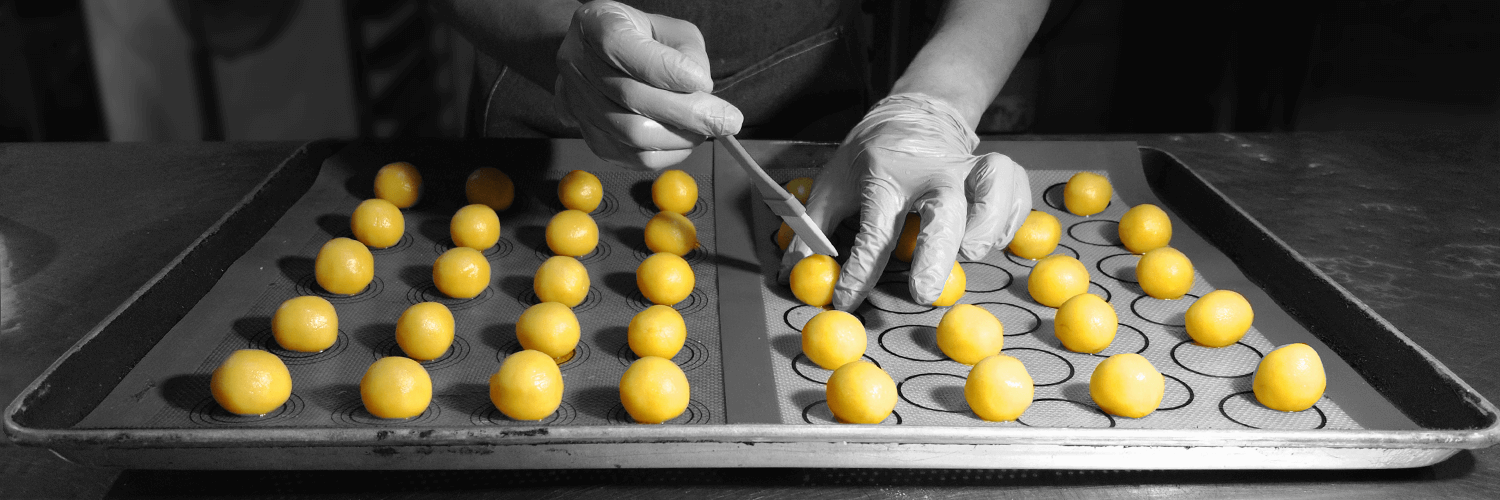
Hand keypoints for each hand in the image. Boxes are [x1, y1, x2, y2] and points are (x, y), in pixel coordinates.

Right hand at [555, 1, 742, 169]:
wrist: (599, 55)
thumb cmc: (643, 39)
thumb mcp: (671, 30)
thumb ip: (688, 55)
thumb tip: (702, 92)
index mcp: (596, 24)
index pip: (624, 48)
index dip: (666, 69)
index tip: (705, 83)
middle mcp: (577, 63)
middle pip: (630, 97)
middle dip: (687, 112)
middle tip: (727, 121)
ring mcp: (578, 102)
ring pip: (631, 132)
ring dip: (679, 136)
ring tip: (706, 129)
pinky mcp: (589, 134)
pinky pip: (630, 156)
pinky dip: (666, 154)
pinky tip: (685, 141)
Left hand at [780, 93, 1031, 310]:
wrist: (914, 114)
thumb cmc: (870, 158)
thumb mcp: (833, 185)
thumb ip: (813, 230)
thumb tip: (791, 275)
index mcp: (886, 173)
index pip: (874, 228)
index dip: (859, 270)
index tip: (847, 300)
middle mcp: (933, 171)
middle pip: (944, 210)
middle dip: (936, 254)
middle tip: (924, 292)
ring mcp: (971, 171)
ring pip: (992, 199)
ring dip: (982, 234)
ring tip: (963, 256)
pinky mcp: (1002, 175)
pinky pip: (1015, 202)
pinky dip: (1006, 226)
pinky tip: (986, 239)